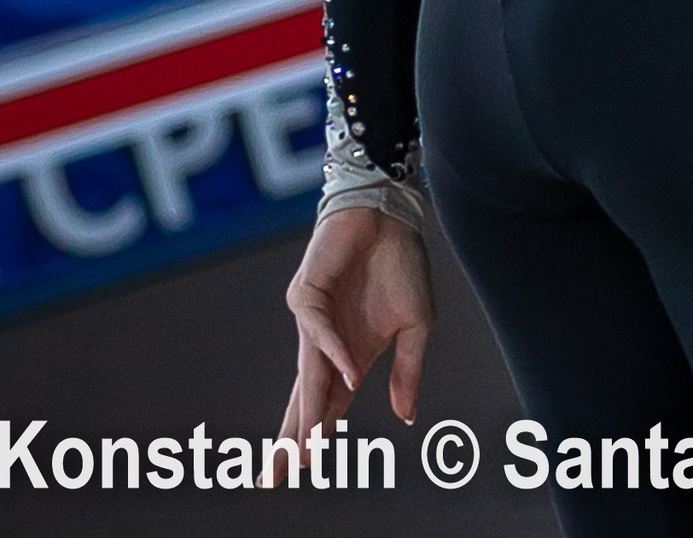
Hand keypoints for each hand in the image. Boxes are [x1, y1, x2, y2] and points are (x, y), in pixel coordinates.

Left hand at [262, 208, 432, 482]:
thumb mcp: (417, 324)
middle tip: (275, 477)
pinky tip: (350, 376)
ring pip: (306, 374)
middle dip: (291, 437)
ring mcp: (312, 322)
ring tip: (303, 446)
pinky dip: (336, 354)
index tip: (305, 467)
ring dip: (306, 410)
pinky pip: (321, 332)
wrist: (391, 215)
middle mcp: (326, 345)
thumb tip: (406, 418)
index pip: (329, 402)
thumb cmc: (402, 264)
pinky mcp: (306, 295)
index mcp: (351, 353)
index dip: (317, 432)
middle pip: (305, 398)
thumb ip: (409, 370)